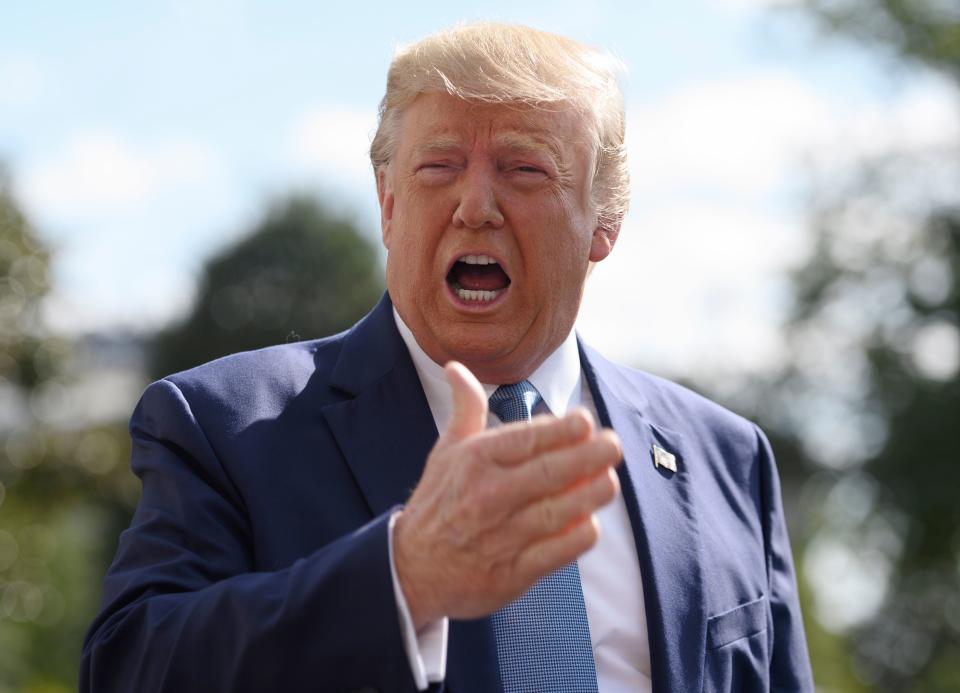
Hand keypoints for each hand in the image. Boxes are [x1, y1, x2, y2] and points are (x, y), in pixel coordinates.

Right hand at [393, 361, 620, 629]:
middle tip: (613, 445)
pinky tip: (590, 523)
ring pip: (561, 511)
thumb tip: (456, 367)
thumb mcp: (446, 451)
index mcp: (475, 461)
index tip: (586, 421)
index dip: (563, 428)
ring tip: (609, 481)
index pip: (528, 439)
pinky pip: (559, 551)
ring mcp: (502, 535)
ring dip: (592, 494)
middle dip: (590, 456)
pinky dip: (580, 535)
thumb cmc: (438, 503)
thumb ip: (465, 409)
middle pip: (552, 472)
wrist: (412, 569)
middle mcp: (489, 495)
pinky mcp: (513, 572)